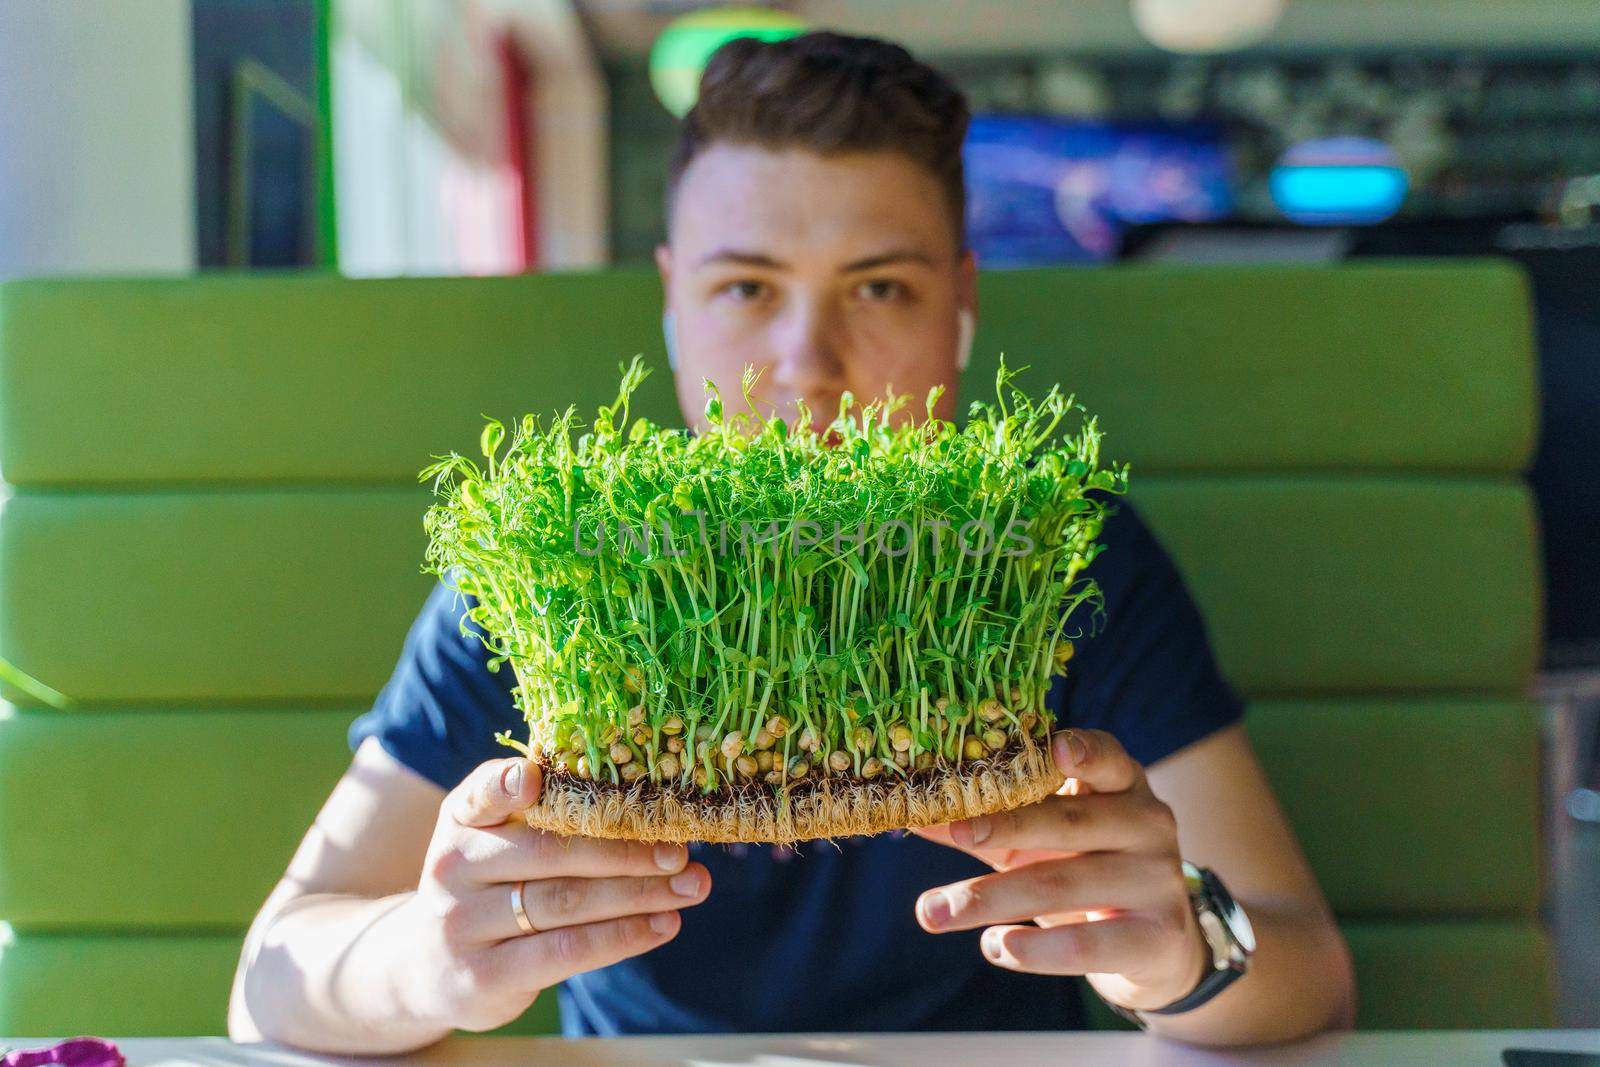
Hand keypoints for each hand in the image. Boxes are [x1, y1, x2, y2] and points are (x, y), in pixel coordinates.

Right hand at [398, 756, 710, 1032]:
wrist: (424, 965)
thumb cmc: (485, 885)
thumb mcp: (492, 840)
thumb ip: (542, 816)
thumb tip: (642, 803)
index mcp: (462, 819)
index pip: (482, 794)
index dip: (506, 784)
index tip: (535, 777)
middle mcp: (454, 867)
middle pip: (549, 853)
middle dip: (625, 850)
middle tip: (681, 849)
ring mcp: (463, 924)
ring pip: (564, 903)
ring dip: (637, 894)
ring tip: (690, 887)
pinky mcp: (484, 975)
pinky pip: (564, 952)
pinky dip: (621, 937)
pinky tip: (662, 924)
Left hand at [911, 729, 1208, 1011]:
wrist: (1156, 945)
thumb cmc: (1085, 869)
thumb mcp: (1039, 840)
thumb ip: (986, 824)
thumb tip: (914, 816)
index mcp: (1122, 784)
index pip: (1106, 757)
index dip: (1082, 751)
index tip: (1053, 747)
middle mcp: (1148, 824)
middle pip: (1069, 821)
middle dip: (1006, 827)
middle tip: (954, 832)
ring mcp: (1158, 880)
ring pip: (1064, 884)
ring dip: (992, 898)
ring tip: (935, 913)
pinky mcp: (1158, 937)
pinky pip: (1089, 944)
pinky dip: (1036, 950)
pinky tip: (994, 946)